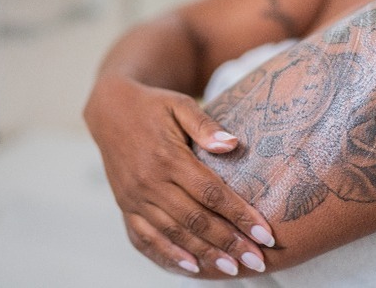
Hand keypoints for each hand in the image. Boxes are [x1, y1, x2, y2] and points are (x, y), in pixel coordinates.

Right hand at [83, 76, 275, 276]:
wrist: (110, 111)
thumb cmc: (153, 106)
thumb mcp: (179, 105)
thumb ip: (205, 125)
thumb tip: (233, 144)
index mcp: (168, 157)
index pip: (211, 193)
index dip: (239, 215)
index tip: (265, 233)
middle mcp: (149, 182)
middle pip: (195, 220)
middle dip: (229, 243)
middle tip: (257, 260)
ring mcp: (134, 198)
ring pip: (173, 234)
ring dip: (204, 254)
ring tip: (232, 269)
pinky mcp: (125, 207)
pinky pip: (145, 239)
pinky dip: (167, 256)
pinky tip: (191, 268)